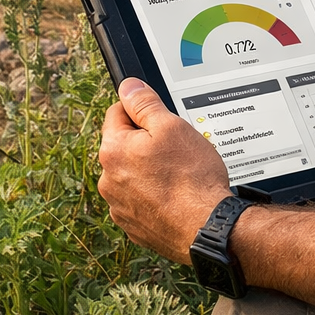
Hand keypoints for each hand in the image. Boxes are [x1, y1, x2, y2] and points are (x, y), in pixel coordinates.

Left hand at [98, 78, 232, 262]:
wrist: (206, 227)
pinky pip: (140, 199)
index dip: (141, 110)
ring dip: (148, 170)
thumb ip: (144, 103)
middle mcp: (108, 179)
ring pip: (132, 174)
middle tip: (175, 148)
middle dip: (145, 142)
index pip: (117, 113)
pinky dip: (153, 195)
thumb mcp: (171, 126)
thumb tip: (128, 87)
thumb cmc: (191, 179)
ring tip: (177, 174)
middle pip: (124, 145)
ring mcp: (119, 205)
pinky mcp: (133, 224)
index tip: (160, 119)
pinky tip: (175, 194)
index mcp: (113, 150)